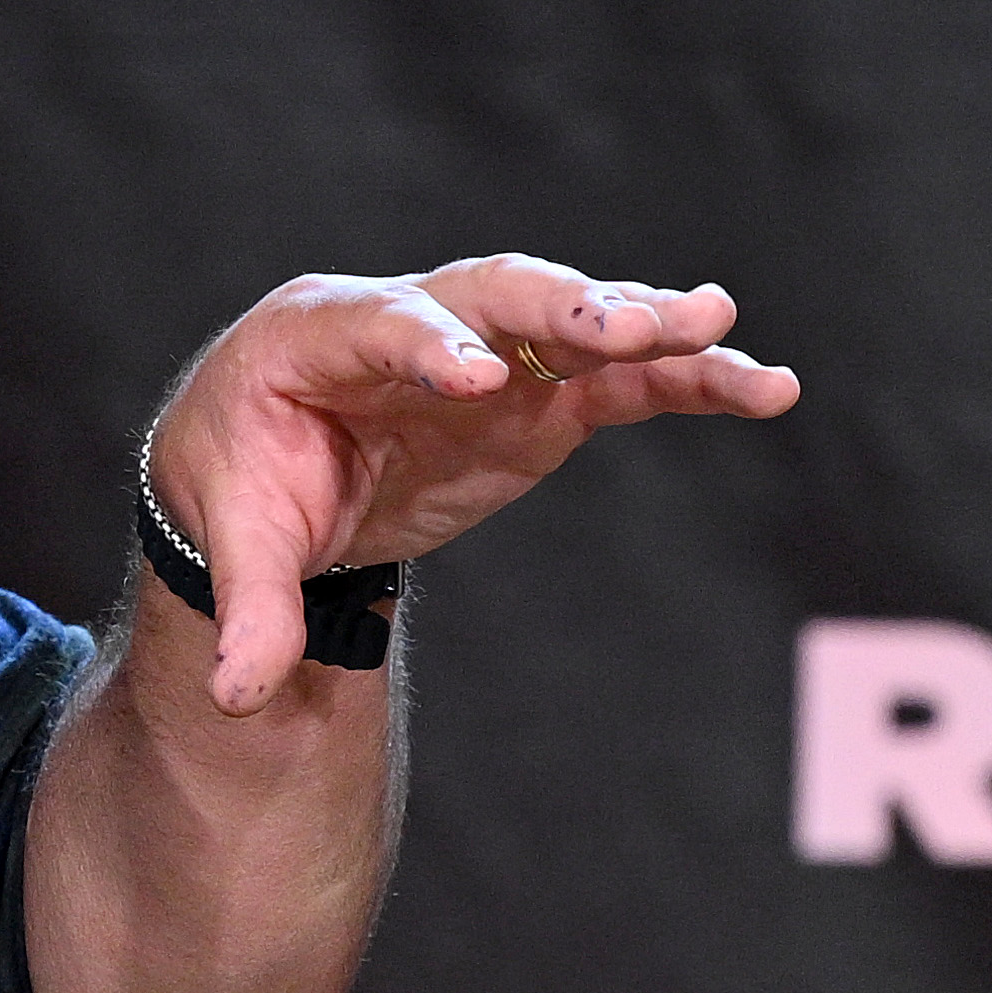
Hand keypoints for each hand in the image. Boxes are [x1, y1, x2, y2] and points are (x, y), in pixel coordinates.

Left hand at [145, 254, 802, 713]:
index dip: (427, 348)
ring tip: (722, 334)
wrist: (269, 464)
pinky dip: (683, 382)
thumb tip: (236, 698)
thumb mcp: (231, 540)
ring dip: (648, 328)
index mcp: (314, 336)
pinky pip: (617, 382)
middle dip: (560, 308)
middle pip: (492, 294)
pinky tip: (759, 386)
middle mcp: (408, 320)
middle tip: (628, 326)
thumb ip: (250, 607)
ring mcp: (484, 354)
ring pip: (572, 326)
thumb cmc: (240, 483)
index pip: (380, 328)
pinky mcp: (535, 399)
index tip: (476, 377)